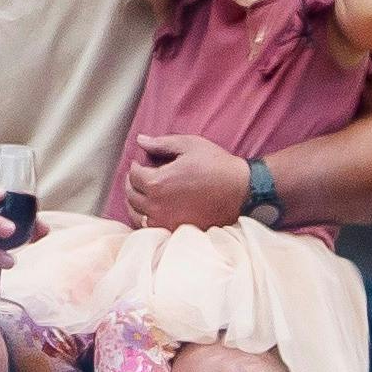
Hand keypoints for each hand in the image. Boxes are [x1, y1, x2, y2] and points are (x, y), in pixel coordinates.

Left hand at [127, 134, 249, 230]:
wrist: (241, 191)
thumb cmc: (216, 166)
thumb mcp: (189, 146)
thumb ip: (161, 143)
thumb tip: (141, 140)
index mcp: (157, 182)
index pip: (134, 175)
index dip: (136, 165)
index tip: (141, 162)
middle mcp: (156, 205)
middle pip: (131, 194)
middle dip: (133, 182)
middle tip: (140, 176)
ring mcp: (165, 221)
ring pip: (136, 214)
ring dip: (135, 202)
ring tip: (142, 193)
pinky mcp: (174, 230)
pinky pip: (149, 227)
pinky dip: (144, 218)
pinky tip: (150, 210)